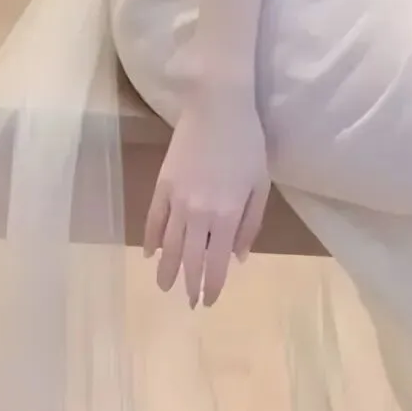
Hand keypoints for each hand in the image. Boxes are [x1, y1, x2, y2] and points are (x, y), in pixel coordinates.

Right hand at [143, 87, 270, 308]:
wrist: (216, 107)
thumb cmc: (247, 143)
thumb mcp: (261, 184)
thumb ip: (251, 223)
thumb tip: (239, 257)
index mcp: (227, 215)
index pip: (216, 261)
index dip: (212, 284)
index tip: (209, 301)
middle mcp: (199, 213)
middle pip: (191, 258)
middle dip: (189, 284)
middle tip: (189, 303)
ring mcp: (177, 200)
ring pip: (169, 244)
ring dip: (167, 269)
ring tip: (164, 287)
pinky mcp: (163, 185)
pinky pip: (154, 219)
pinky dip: (151, 239)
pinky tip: (150, 254)